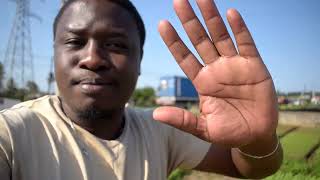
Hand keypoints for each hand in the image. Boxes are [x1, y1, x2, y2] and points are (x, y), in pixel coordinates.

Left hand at [153, 0, 277, 147]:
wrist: (256, 136)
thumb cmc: (228, 132)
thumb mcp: (203, 129)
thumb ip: (182, 120)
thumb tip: (155, 114)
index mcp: (202, 81)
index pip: (184, 57)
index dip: (174, 41)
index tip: (162, 24)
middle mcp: (216, 69)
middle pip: (200, 40)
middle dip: (189, 21)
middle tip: (178, 1)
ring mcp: (234, 65)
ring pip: (220, 36)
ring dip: (211, 18)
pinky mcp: (254, 66)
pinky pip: (246, 44)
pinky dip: (239, 29)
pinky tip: (231, 13)